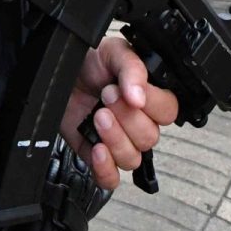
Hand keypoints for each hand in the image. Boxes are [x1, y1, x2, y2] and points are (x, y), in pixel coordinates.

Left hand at [60, 37, 180, 189]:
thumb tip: (140, 96)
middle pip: (149, 138)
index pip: (168, 112)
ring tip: (98, 117)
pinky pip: (111, 178)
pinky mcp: (98, 156)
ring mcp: (119, 141)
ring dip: (115, 139)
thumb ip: (132, 69)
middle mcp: (139, 122)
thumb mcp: (115, 52)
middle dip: (126, 118)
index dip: (150, 105)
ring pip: (132, 158)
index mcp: (151, 97)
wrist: (62, 73)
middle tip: (106, 97)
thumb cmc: (91, 61)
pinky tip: (96, 148)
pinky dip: (105, 169)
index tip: (126, 91)